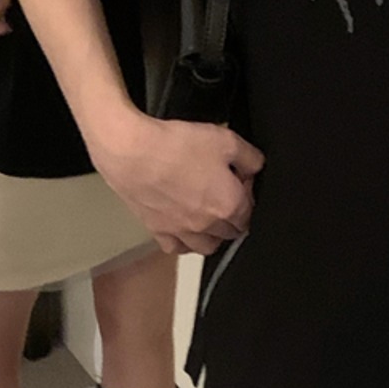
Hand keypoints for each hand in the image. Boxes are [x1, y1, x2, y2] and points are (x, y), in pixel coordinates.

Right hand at [91, 111, 263, 254]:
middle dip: (234, 215)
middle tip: (224, 192)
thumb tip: (256, 166)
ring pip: (207, 246)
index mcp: (228, 205)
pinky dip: (184, 243)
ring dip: (214, 235)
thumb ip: (249, 157)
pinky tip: (183, 229)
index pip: (251, 211)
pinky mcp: (158, 229)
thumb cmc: (175, 146)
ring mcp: (182, 231)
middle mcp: (207, 225)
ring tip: (209, 217)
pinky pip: (177, 248)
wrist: (132, 152)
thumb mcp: (225, 140)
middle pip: (231, 231)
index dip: (248, 193)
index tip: (240, 178)